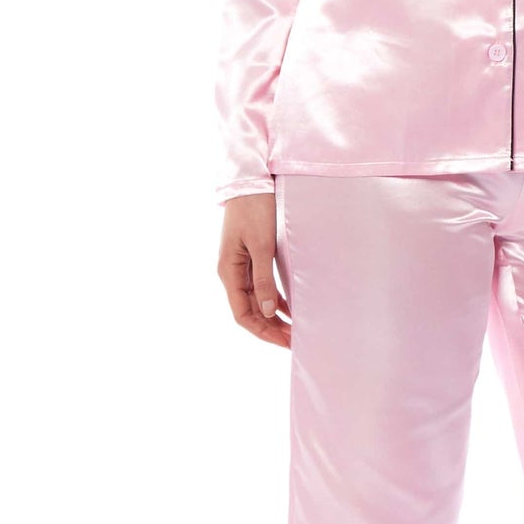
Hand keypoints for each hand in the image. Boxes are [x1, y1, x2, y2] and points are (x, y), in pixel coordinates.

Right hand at [217, 192, 289, 346]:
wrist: (251, 182)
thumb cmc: (255, 210)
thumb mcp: (261, 245)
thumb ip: (264, 279)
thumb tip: (270, 312)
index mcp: (229, 271)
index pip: (242, 314)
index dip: (262, 331)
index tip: (284, 341)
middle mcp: (232, 272)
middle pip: (250, 311)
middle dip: (271, 328)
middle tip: (295, 340)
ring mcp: (241, 266)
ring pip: (257, 300)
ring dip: (274, 316)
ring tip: (295, 329)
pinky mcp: (252, 257)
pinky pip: (262, 286)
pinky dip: (275, 299)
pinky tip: (290, 309)